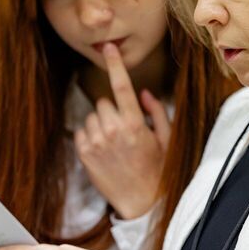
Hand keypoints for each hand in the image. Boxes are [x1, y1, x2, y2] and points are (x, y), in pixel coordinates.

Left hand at [75, 42, 170, 218]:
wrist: (141, 201)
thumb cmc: (157, 169)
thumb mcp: (166, 139)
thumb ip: (156, 112)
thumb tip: (144, 92)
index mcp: (135, 124)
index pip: (121, 86)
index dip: (115, 64)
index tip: (109, 48)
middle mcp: (113, 130)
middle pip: (104, 102)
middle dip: (113, 110)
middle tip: (124, 128)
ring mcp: (96, 142)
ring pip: (92, 116)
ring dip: (101, 123)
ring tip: (114, 142)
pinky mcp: (84, 153)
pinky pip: (82, 130)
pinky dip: (91, 135)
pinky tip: (104, 149)